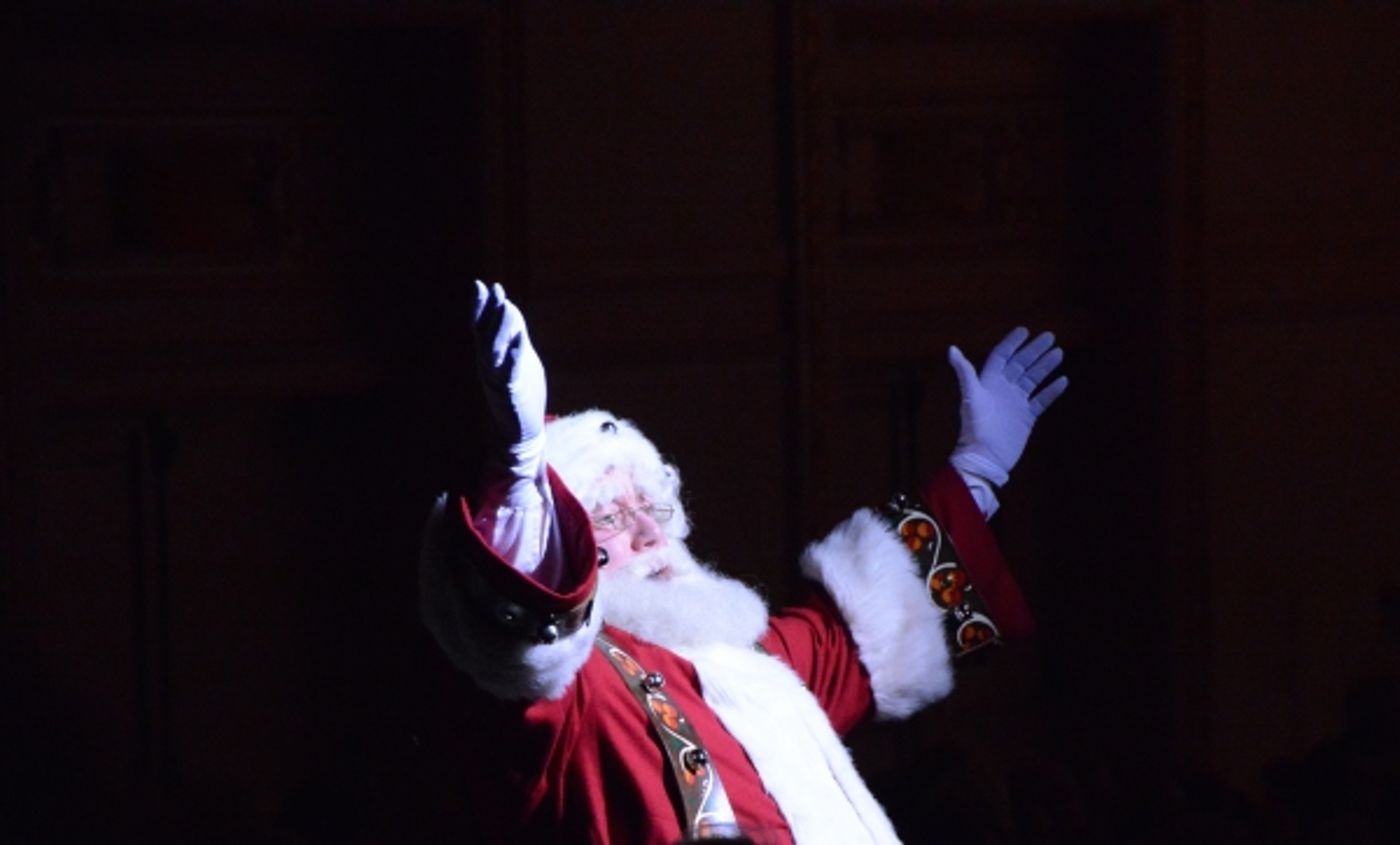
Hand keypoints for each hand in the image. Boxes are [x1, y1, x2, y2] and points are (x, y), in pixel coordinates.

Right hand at [472, 280, 546, 477]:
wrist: (517, 430)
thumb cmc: (518, 390)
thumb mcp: (515, 357)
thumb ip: (511, 333)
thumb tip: (506, 304)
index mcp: (490, 355)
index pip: (482, 326)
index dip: (482, 306)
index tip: (483, 285)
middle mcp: (489, 365)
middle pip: (486, 333)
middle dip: (490, 311)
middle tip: (496, 290)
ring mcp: (498, 379)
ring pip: (495, 351)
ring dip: (501, 329)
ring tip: (508, 307)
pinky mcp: (511, 394)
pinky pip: (511, 375)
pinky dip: (515, 359)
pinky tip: (521, 344)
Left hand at [947, 327, 1066, 485]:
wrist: (985, 457)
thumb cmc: (975, 426)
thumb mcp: (970, 396)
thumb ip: (964, 372)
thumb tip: (951, 349)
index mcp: (988, 382)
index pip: (1002, 356)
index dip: (1012, 343)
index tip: (1025, 330)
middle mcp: (1003, 390)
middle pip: (1021, 364)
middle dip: (1034, 350)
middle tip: (1050, 336)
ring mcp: (1015, 403)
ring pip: (1033, 379)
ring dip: (1045, 366)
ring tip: (1059, 352)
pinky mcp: (1026, 417)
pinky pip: (1041, 400)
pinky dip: (1051, 391)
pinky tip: (1063, 380)